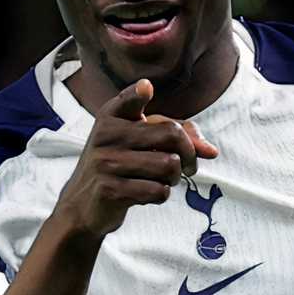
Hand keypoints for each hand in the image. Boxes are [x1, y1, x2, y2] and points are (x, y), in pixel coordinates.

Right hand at [54, 80, 218, 239]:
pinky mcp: (109, 190)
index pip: (128, 100)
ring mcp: (106, 163)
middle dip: (189, 153)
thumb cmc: (118, 167)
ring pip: (168, 165)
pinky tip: (147, 193)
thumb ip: (175, 135)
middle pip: (171, 134)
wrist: (82, 205)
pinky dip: (161, 194)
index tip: (146, 88)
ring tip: (163, 180)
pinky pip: (157, 190)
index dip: (138, 93)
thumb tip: (211, 151)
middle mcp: (106, 136)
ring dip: (174, 178)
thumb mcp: (137, 143)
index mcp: (110, 117)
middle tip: (186, 165)